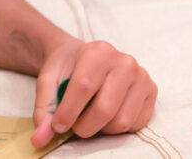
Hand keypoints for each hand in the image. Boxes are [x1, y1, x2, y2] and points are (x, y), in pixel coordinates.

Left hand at [30, 38, 156, 146]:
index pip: (83, 87)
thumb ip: (43, 109)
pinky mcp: (152, 91)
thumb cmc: (68, 68)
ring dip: (102, 129)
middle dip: (85, 127)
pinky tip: (108, 116)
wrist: (87, 58)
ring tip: (91, 118)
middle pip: (105, 109)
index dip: (68, 112)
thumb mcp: (48, 81)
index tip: (58, 126)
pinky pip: (136, 124)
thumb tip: (40, 140)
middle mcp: (124, 62)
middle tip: (75, 126)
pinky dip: (117, 128)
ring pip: (122, 121)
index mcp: (98, 52)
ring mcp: (142, 77)